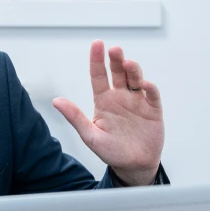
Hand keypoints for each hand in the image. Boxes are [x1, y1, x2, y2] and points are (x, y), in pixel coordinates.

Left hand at [53, 40, 163, 185]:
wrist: (133, 166)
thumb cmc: (110, 151)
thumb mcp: (90, 135)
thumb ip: (75, 117)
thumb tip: (56, 101)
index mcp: (104, 101)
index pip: (99, 76)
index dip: (97, 60)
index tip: (97, 44)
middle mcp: (121, 97)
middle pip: (119, 73)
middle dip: (116, 60)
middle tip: (115, 50)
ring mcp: (138, 102)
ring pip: (136, 80)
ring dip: (133, 70)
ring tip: (128, 64)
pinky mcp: (153, 110)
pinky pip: (152, 96)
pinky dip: (150, 89)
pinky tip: (144, 85)